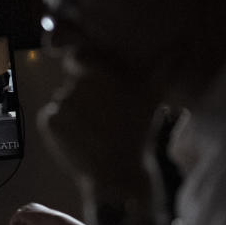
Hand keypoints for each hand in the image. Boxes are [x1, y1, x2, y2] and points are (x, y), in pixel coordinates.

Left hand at [10, 203, 87, 224]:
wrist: (56, 222)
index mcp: (36, 208)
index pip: (27, 214)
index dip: (25, 223)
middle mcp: (30, 207)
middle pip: (20, 215)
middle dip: (20, 224)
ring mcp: (26, 209)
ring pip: (17, 218)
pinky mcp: (23, 214)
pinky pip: (14, 220)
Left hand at [37, 54, 164, 186]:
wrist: (116, 174)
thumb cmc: (137, 134)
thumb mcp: (153, 100)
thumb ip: (162, 70)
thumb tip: (177, 50)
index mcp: (100, 72)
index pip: (79, 58)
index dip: (86, 70)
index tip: (97, 87)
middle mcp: (77, 83)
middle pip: (73, 83)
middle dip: (85, 95)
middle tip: (102, 117)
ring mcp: (61, 103)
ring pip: (64, 101)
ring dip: (74, 111)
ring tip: (94, 130)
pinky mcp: (49, 121)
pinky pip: (51, 117)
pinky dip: (62, 126)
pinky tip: (81, 137)